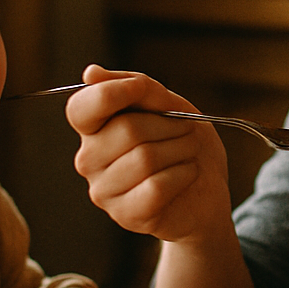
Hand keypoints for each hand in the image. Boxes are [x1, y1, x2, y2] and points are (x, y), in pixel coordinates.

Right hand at [67, 65, 232, 244]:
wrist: (207, 191)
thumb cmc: (182, 144)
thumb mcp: (167, 104)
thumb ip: (135, 86)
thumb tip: (90, 73)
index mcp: (93, 129)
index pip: (81, 108)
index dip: (115, 92)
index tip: (144, 89)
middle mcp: (89, 160)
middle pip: (127, 129)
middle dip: (170, 125)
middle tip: (187, 131)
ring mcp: (104, 190)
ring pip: (145, 158)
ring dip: (181, 150)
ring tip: (189, 152)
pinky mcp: (126, 215)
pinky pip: (157, 187)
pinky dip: (183, 175)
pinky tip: (187, 174)